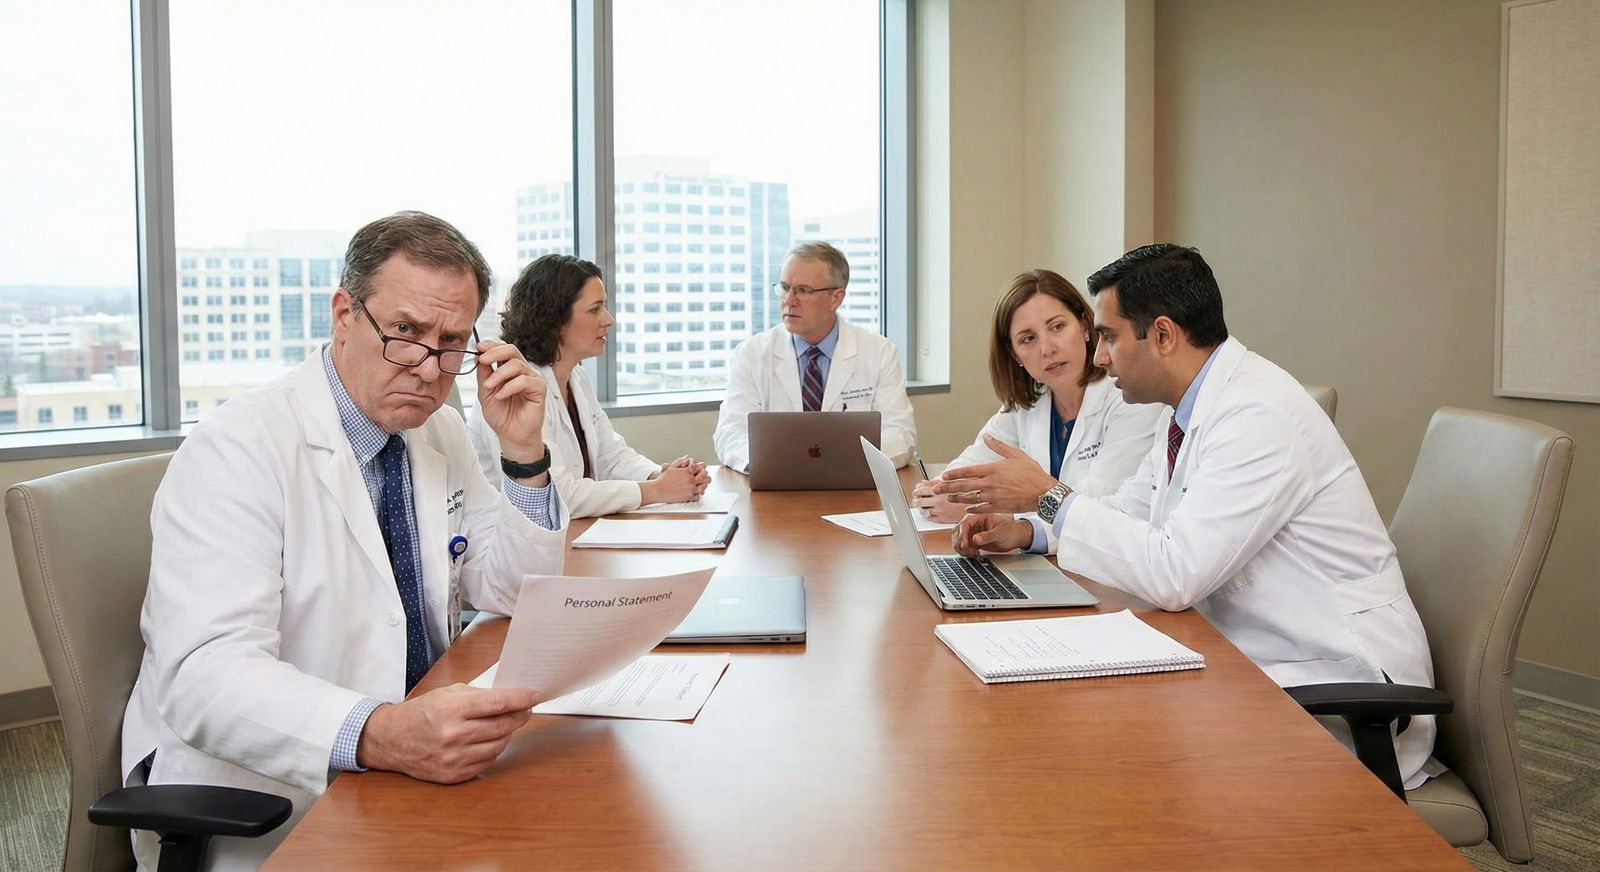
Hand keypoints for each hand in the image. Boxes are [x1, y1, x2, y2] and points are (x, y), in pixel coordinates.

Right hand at [356, 683, 538, 783]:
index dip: (521, 699)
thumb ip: (479, 695)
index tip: (534, 695)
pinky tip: (491, 740)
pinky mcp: (453, 775)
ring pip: (498, 746)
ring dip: (508, 734)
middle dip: (520, 716)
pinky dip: (494, 750)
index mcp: (451, 709)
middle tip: (525, 709)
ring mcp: (453, 758)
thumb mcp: (447, 693)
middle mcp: (453, 735)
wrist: (390, 739)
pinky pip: (487, 763)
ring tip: (507, 723)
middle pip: (503, 726)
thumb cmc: (420, 712)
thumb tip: (510, 697)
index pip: (498, 703)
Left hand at [475, 340, 547, 470]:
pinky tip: (501, 396)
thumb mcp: (485, 393)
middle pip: (512, 351)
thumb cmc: (502, 416)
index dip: (491, 345)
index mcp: (509, 370)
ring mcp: (532, 380)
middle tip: (483, 360)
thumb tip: (479, 357)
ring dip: (499, 374)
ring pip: (517, 364)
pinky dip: (510, 387)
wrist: (511, 435)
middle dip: (495, 352)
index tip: (478, 348)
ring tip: (490, 387)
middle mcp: (522, 372)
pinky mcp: (539, 390)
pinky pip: (525, 381)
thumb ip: (484, 374)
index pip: (503, 350)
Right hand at [659, 456, 711, 497]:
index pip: (701, 466)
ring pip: (703, 486)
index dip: (702, 467)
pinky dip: (697, 494)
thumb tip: (687, 457)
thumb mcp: (671, 468)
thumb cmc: (663, 479)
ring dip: (703, 486)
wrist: (658, 490)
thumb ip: (681, 461)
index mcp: (687, 471)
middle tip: (703, 478)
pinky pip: (698, 496)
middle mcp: (690, 479)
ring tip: (700, 486)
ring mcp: (690, 488)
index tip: (701, 469)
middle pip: (705, 477)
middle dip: (705, 476)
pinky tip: (695, 493)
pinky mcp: (688, 496)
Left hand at [911, 480, 966, 522]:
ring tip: (920, 505)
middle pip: (920, 501)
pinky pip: (930, 518)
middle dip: (916, 499)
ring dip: (920, 507)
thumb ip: (936, 482)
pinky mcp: (943, 519)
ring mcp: (940, 511)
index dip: (917, 490)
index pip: (921, 490)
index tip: (916, 490)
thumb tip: (924, 482)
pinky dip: (926, 515)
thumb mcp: (951, 481)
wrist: (978, 505)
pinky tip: (927, 512)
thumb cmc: (967, 492)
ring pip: (923, 510)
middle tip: (916, 498)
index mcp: (939, 490)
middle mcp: (938, 501)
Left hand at [927, 435, 1057, 513]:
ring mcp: (992, 497)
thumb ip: (998, 446)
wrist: (1043, 493)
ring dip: (956, 498)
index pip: (967, 471)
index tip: (944, 475)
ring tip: (947, 498)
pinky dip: (971, 508)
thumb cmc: (1032, 474)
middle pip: (963, 486)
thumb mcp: (1015, 455)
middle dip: (947, 487)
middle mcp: (989, 484)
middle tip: (936, 488)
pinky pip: (980, 508)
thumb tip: (987, 437)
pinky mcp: (997, 507)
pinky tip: (966, 508)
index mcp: (992, 469)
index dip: (954, 474)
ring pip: (968, 498)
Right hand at [952, 513, 1033, 556]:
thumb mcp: (1000, 533)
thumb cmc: (1011, 531)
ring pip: (959, 539)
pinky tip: (974, 555)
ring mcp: (973, 532)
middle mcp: (974, 524)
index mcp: (979, 517)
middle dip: (959, 542)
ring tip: (971, 554)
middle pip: (958, 531)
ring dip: (961, 548)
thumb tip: (974, 539)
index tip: (964, 545)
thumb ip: (987, 536)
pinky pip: (964, 546)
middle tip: (966, 551)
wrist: (1017, 537)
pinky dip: (965, 552)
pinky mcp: (974, 541)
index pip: (965, 524)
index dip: (962, 534)